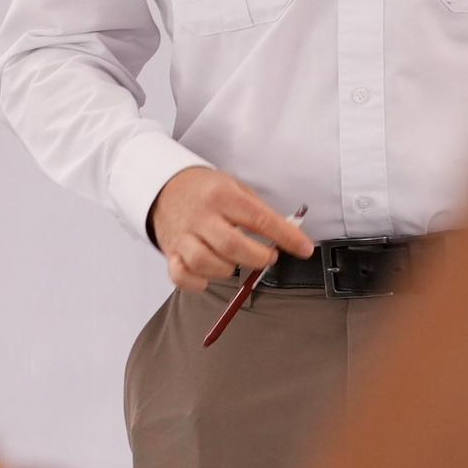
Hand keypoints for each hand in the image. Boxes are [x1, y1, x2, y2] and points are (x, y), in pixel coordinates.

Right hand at [146, 164, 314, 292]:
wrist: (163, 186)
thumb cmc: (205, 189)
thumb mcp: (235, 187)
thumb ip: (260, 211)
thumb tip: (291, 235)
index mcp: (221, 196)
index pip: (259, 219)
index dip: (286, 237)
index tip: (304, 249)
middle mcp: (201, 216)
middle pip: (233, 246)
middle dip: (259, 258)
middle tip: (268, 257)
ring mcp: (183, 235)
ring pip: (206, 263)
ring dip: (228, 269)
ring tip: (235, 262)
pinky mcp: (171, 251)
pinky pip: (182, 275)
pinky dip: (198, 282)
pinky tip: (209, 276)